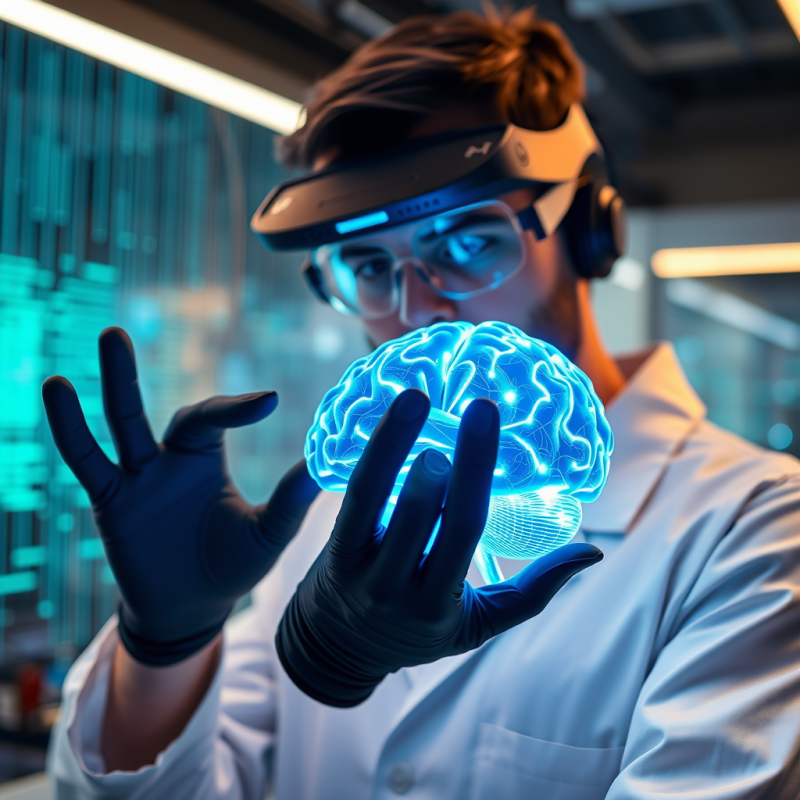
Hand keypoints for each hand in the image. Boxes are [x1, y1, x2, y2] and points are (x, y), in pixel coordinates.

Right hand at [42, 327, 318, 665]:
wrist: (192, 610)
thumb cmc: (232, 567)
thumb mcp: (267, 533)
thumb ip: (290, 501)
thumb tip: (322, 468)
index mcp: (205, 459)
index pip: (213, 417)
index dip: (237, 406)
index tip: (271, 400)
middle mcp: (168, 459)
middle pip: (155, 407)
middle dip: (136, 372)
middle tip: (119, 330)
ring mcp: (137, 479)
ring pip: (122, 423)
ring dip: (114, 382)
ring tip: (108, 337)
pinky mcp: (112, 502)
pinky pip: (89, 462)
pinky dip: (72, 429)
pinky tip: (57, 388)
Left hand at [276, 389, 602, 706]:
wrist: (338, 650)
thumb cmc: (420, 629)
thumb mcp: (480, 624)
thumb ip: (534, 591)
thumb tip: (593, 552)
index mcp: (437, 603)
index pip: (463, 529)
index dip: (476, 471)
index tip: (487, 415)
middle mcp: (393, 588)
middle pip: (417, 514)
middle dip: (437, 462)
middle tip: (459, 409)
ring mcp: (355, 568)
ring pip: (369, 499)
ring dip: (391, 445)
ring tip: (414, 398)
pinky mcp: (330, 548)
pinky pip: (348, 498)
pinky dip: (366, 457)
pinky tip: (380, 422)